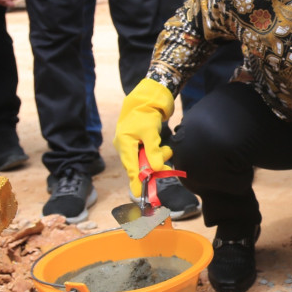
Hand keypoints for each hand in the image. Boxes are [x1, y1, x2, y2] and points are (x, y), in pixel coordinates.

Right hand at [115, 78, 175, 197]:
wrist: (147, 97)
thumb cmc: (145, 113)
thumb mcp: (150, 133)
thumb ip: (153, 151)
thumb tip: (157, 169)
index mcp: (124, 143)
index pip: (130, 167)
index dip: (136, 181)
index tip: (139, 194)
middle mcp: (125, 146)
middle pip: (138, 165)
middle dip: (152, 168)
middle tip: (166, 169)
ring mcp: (132, 144)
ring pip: (145, 160)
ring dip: (158, 157)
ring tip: (167, 150)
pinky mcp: (140, 142)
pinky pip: (148, 154)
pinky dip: (157, 153)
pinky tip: (164, 149)